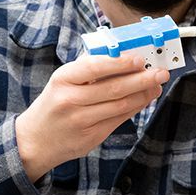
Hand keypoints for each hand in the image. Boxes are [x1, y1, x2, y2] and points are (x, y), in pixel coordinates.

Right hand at [15, 52, 169, 181]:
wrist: (35, 140)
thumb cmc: (54, 103)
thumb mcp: (63, 80)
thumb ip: (89, 68)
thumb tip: (123, 55)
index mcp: (63, 79)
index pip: (95, 67)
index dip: (121, 63)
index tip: (140, 59)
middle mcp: (70, 100)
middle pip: (114, 88)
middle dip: (142, 79)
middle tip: (160, 72)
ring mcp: (81, 121)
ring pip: (120, 105)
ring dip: (144, 94)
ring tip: (157, 85)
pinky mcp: (91, 137)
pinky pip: (119, 119)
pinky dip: (135, 107)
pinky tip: (145, 99)